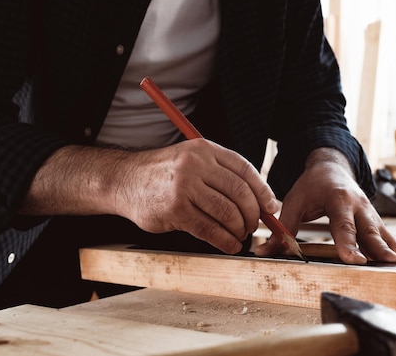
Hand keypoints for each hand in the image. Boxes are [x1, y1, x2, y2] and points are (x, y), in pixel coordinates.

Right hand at [117, 139, 278, 253]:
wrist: (124, 181)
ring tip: (240, 235)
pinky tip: (229, 245)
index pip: (244, 169)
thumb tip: (260, 199)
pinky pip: (210, 230)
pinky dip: (225, 241)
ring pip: (227, 213)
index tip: (270, 206)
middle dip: (252, 214)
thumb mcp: (192, 161)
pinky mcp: (175, 211)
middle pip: (239, 192)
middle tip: (253, 226)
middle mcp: (196, 165)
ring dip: (239, 229)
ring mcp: (184, 187)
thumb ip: (221, 174)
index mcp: (205, 150)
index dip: (262, 190)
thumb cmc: (164, 175)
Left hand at [254, 148, 395, 263]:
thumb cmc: (312, 185)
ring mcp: (369, 212)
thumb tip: (263, 251)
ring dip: (390, 250)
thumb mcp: (294, 201)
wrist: (332, 167)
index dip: (348, 243)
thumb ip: (282, 228)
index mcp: (338, 199)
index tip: (353, 260)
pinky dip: (392, 247)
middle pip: (369, 230)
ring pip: (382, 233)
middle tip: (387, 265)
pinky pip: (385, 234)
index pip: (344, 225)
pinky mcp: (374, 219)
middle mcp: (358, 205)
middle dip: (378, 249)